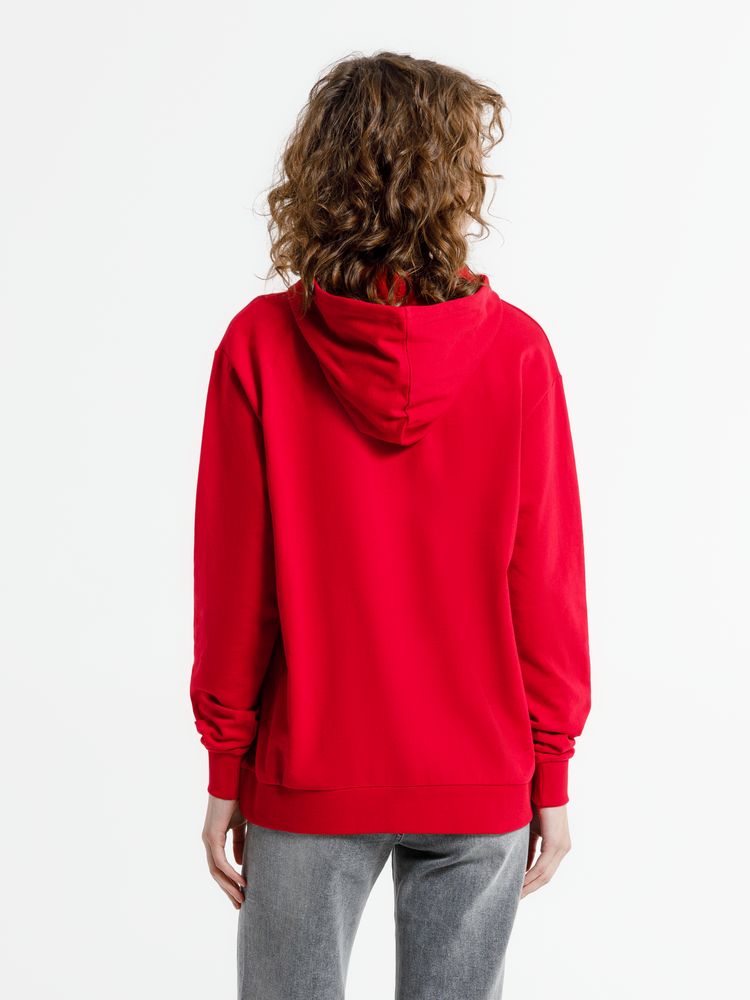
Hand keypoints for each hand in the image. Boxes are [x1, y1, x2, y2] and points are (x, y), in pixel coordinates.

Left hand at [201, 794, 247, 908]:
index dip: (229, 882)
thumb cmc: (238, 800)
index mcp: (214, 839)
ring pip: (216, 871)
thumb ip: (240, 843)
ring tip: (241, 898)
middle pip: (215, 874)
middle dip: (228, 890)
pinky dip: (231, 873)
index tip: (239, 895)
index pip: (219, 867)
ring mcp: (208, 840)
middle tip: (239, 904)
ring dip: (229, 886)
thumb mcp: (241, 825)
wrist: (233, 782)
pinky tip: (241, 881)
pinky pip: (220, 861)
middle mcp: (208, 842)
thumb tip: (240, 863)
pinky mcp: (212, 836)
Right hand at [520, 802, 571, 897]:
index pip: (544, 871)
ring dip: (529, 885)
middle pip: (545, 877)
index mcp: (557, 845)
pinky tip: (520, 882)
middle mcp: (563, 849)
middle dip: (530, 888)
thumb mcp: (530, 830)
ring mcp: (561, 847)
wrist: (543, 785)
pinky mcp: (556, 843)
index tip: (518, 891)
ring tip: (515, 895)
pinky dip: (530, 875)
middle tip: (515, 899)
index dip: (532, 882)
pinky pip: (542, 866)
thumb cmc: (535, 803)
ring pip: (545, 874)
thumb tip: (520, 865)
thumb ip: (528, 847)